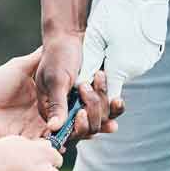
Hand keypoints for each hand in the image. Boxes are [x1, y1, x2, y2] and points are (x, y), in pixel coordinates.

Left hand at [0, 50, 120, 144]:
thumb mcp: (24, 66)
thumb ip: (43, 57)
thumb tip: (59, 40)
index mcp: (54, 98)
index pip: (85, 101)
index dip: (103, 100)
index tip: (118, 95)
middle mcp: (54, 115)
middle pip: (87, 120)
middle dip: (103, 115)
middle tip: (112, 108)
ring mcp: (45, 130)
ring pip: (78, 133)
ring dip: (90, 125)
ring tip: (94, 117)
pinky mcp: (35, 142)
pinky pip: (59, 144)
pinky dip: (72, 137)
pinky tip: (81, 128)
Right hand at [38, 0, 119, 137]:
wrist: (71, 36)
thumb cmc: (58, 56)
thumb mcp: (56, 80)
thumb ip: (57, 104)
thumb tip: (54, 128)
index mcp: (52, 111)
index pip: (67, 134)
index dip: (77, 128)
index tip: (81, 112)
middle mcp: (68, 112)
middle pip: (87, 129)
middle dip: (92, 109)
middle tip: (85, 86)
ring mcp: (84, 106)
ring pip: (101, 121)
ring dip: (102, 101)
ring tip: (97, 76)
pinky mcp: (98, 99)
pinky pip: (111, 111)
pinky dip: (114, 104)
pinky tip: (117, 98)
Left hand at [80, 0, 169, 100]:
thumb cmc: (116, 11)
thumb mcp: (95, 36)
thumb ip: (89, 62)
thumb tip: (80, 81)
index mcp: (121, 67)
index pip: (107, 93)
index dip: (95, 89)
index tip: (87, 80)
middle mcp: (137, 69)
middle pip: (115, 80)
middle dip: (104, 71)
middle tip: (99, 48)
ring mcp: (147, 62)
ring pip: (124, 70)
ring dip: (115, 61)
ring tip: (111, 39)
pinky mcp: (153, 54)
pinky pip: (135, 61)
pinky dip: (127, 54)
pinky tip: (123, 37)